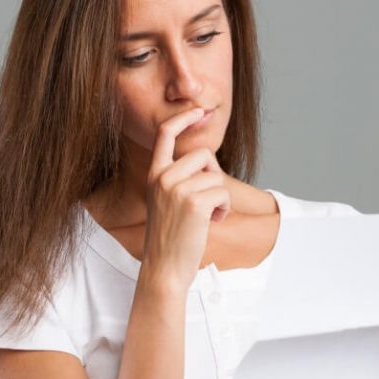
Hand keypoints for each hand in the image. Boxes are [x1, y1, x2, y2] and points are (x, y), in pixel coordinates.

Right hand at [142, 106, 230, 293]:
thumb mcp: (166, 201)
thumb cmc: (171, 237)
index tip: (199, 110)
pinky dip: (223, 209)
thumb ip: (179, 178)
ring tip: (207, 215)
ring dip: (219, 197)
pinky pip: (223, 193)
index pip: (165, 135)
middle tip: (207, 200)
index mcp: (154, 175)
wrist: (164, 267)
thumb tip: (207, 161)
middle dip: (213, 175)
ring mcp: (177, 189)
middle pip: (203, 155)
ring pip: (216, 176)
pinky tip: (212, 222)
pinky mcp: (194, 203)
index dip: (182, 118)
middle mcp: (162, 178)